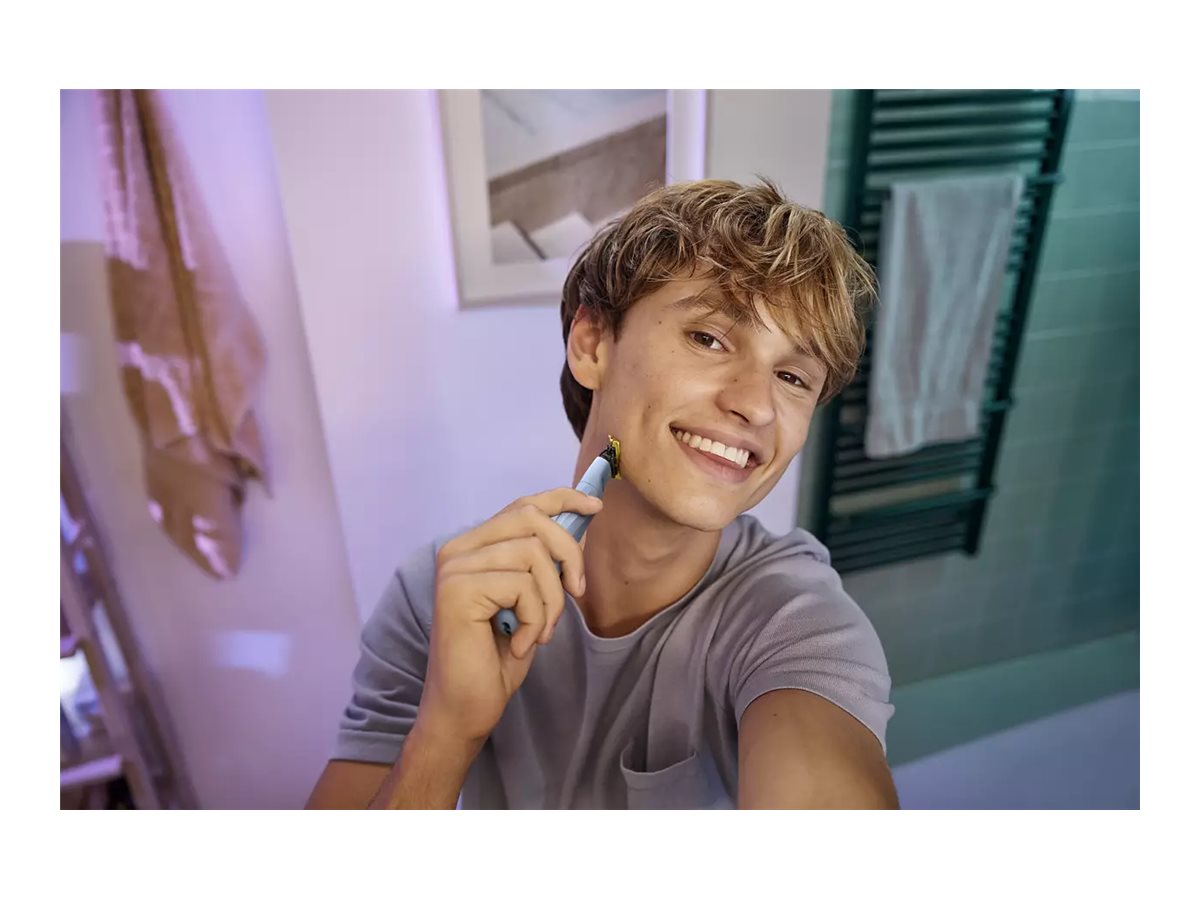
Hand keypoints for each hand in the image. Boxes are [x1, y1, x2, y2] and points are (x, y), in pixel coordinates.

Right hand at [416, 487, 601, 744]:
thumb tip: (579, 521)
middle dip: (568, 554)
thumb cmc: (498, 657)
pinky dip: (535, 619)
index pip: (522, 505)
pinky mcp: (458, 590)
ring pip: (533, 555)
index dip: (562, 499)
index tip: (596, 506)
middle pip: (532, 520)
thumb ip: (543, 561)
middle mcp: (457, 549)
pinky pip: (523, 585)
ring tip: (539, 632)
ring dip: (551, 600)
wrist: (466, 708)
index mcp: (472, 547)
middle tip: (577, 593)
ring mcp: (455, 568)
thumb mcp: (531, 598)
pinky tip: (518, 644)